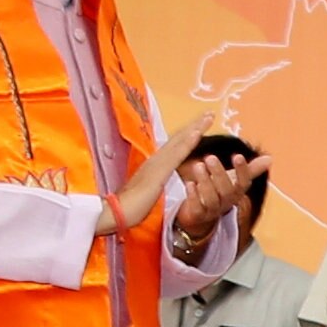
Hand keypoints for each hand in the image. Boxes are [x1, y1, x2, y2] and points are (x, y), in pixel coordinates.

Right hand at [99, 116, 212, 234]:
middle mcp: (155, 159)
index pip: (174, 146)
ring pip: (179, 142)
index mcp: (154, 164)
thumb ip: (155, 182)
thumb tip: (159, 182)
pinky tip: (197, 134)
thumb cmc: (130, 206)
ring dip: (195, 128)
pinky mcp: (159, 172)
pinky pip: (177, 155)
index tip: (201, 124)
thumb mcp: (148, 191)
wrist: (116, 212)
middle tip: (209, 114)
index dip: (187, 134)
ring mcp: (157, 164)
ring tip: (208, 117)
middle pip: (178, 139)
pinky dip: (187, 143)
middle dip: (194, 125)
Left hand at [174, 148, 273, 248]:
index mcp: (237, 192)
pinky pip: (197, 208)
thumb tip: (269, 159)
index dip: (242, 170)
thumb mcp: (233, 180)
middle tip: (210, 157)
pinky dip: (193, 196)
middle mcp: (226, 202)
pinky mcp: (198, 215)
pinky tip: (189, 183)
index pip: (244, 183)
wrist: (201, 216)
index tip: (237, 155)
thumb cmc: (218, 192)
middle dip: (219, 173)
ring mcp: (212, 210)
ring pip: (212, 199)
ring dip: (205, 182)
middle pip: (227, 190)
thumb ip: (250, 170)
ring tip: (198, 165)